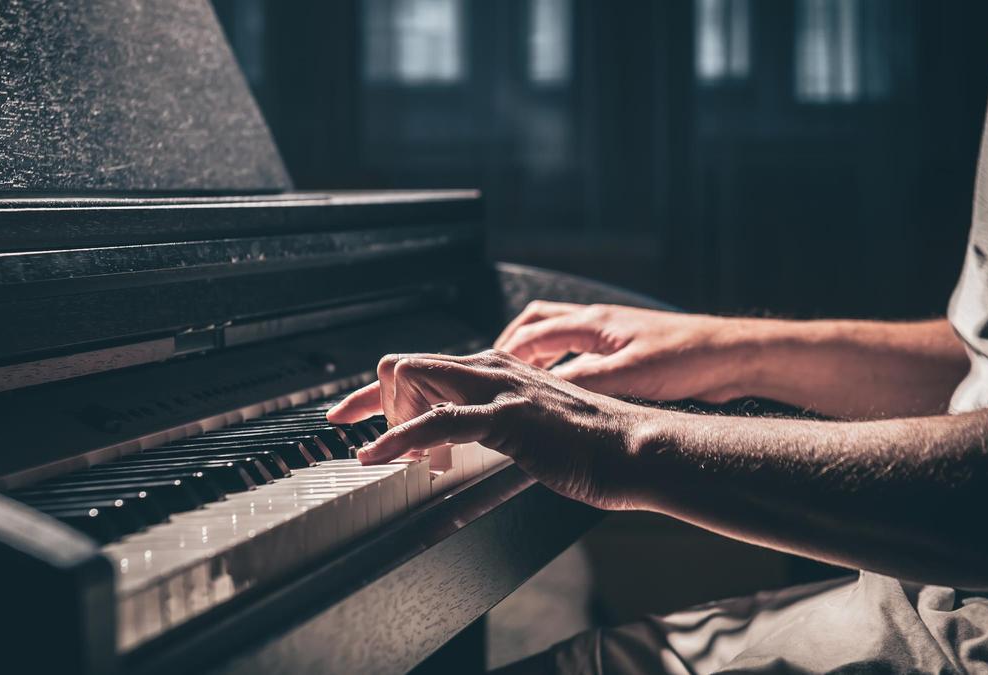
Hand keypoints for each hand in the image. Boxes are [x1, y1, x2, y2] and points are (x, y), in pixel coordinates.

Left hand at [326, 350, 646, 508]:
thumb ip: (493, 426)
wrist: (634, 450)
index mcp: (498, 368)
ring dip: (385, 418)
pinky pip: (436, 422)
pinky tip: (380, 457)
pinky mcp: (507, 417)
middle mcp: (493, 368)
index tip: (352, 414)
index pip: (424, 367)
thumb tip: (456, 446)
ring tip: (380, 455)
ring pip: (414, 379)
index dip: (379, 391)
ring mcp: (500, 389)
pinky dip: (398, 439)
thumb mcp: (530, 427)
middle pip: (406, 364)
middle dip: (368, 398)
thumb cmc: (590, 446)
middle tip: (359, 435)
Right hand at [494, 301, 755, 403]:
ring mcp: (611, 336)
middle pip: (537, 324)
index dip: (504, 355)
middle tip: (494, 373)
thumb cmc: (688, 358)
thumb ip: (583, 383)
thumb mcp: (629, 376)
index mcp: (593, 322)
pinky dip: (561, 367)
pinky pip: (579, 354)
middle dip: (511, 346)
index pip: (532, 334)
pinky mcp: (625, 352)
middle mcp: (598, 324)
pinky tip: (563, 392)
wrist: (732, 356)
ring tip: (520, 383)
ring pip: (558, 337)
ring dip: (536, 356)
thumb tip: (541, 394)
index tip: (485, 375)